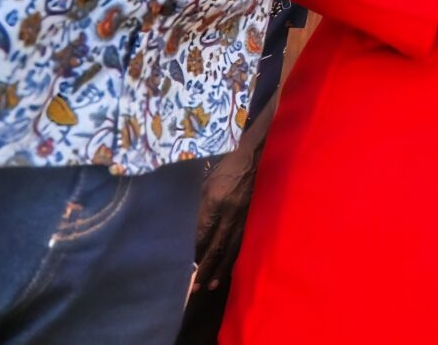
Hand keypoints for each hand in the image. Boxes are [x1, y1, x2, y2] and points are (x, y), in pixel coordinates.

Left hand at [188, 129, 263, 293]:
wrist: (257, 151)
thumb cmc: (227, 160)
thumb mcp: (205, 176)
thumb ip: (195, 199)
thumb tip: (181, 221)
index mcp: (215, 198)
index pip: (200, 231)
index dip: (191, 251)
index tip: (180, 267)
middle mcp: (230, 211)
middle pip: (215, 246)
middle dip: (203, 267)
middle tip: (191, 287)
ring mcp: (243, 215)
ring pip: (229, 248)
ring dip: (218, 268)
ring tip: (207, 286)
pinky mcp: (252, 216)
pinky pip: (241, 242)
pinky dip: (233, 258)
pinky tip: (226, 270)